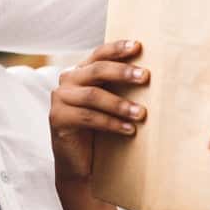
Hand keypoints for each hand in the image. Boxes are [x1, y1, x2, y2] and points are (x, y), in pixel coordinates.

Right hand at [49, 40, 148, 182]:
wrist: (81, 162)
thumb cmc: (101, 129)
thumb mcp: (111, 103)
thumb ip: (121, 87)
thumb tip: (151, 75)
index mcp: (81, 71)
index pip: (99, 54)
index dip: (117, 49)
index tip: (138, 46)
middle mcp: (68, 81)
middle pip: (96, 71)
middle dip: (122, 72)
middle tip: (145, 77)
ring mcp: (60, 99)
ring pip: (93, 96)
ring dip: (120, 104)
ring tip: (141, 113)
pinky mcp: (58, 119)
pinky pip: (88, 117)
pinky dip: (111, 123)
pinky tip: (129, 130)